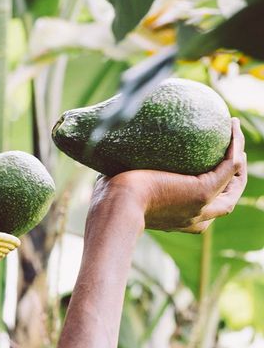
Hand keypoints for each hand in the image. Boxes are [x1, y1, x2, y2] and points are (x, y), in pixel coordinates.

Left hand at [93, 118, 246, 233]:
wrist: (114, 206)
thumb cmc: (110, 199)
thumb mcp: (123, 188)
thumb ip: (128, 176)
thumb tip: (113, 154)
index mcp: (177, 221)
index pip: (201, 211)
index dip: (208, 192)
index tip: (202, 169)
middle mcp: (194, 219)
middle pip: (225, 201)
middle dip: (232, 179)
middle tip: (227, 152)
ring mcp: (202, 206)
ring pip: (234, 183)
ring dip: (237, 158)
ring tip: (232, 135)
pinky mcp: (203, 192)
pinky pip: (230, 165)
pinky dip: (234, 145)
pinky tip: (230, 126)